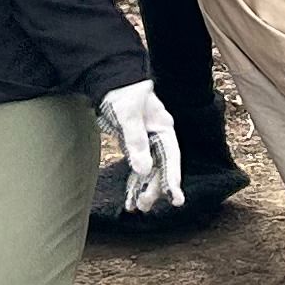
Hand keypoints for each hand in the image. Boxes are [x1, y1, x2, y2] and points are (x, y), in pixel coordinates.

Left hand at [97, 81, 184, 212]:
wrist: (108, 78)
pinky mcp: (134, 141)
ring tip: (137, 207)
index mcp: (164, 127)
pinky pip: (137, 165)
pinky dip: (134, 180)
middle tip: (145, 206)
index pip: (171, 159)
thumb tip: (143, 170)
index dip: (173, 180)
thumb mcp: (128, 115)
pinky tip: (130, 195)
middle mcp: (158, 135)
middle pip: (161, 167)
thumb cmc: (122, 93)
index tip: (175, 199)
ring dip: (143, 187)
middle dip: (154, 188)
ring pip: (149, 169)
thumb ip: (136, 142)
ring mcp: (147, 139)